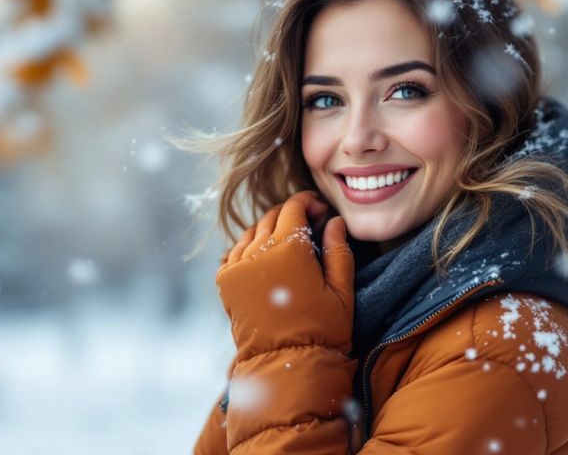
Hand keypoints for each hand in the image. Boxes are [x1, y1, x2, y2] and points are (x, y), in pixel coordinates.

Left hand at [216, 191, 354, 360]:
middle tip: (307, 226)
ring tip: (285, 244)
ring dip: (269, 230)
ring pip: (252, 232)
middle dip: (290, 214)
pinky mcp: (225, 282)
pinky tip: (263, 259)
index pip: (294, 207)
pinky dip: (248, 248)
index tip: (320, 211)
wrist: (287, 365)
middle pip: (271, 216)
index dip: (309, 203)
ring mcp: (238, 265)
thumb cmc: (323, 330)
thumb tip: (334, 221)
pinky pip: (235, 251)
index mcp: (290, 247)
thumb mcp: (342, 290)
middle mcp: (259, 250)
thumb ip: (339, 249)